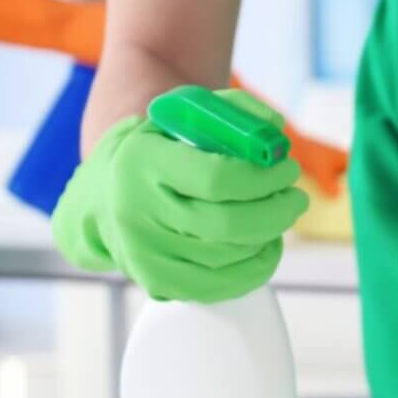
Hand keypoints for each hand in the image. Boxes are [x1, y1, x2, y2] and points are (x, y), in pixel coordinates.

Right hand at [52, 89, 307, 300]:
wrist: (103, 199)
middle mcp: (138, 212)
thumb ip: (233, 112)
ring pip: (229, 256)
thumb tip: (275, 129)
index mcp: (143, 162)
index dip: (263, 179)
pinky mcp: (158, 282)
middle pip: (228, 225)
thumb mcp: (182, 117)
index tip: (287, 169)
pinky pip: (222, 285)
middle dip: (275, 211)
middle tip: (295, 198)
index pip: (217, 179)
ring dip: (268, 236)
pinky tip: (266, 246)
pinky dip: (255, 267)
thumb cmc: (156, 152)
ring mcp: (146, 253)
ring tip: (279, 215)